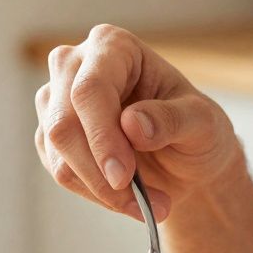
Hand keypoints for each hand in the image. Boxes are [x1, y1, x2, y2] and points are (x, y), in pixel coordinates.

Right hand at [35, 24, 241, 221]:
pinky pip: (62, 174)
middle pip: (63, 125)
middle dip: (100, 174)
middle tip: (141, 204)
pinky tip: (127, 199)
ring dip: (103, 191)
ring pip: (59, 156)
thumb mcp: (202, 123)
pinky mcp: (50, 137)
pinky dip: (96, 195)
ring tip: (148, 205)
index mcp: (113, 47)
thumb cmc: (195, 129)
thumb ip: (172, 119)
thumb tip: (132, 125)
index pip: (89, 89)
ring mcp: (56, 102)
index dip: (102, 136)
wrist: (185, 158)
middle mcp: (75, 67)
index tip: (124, 177)